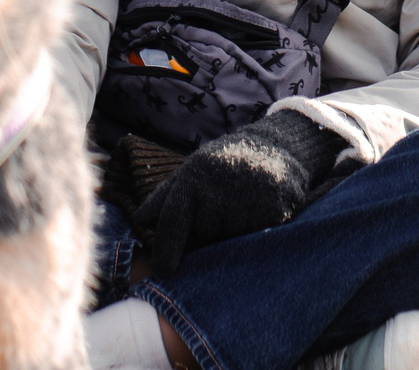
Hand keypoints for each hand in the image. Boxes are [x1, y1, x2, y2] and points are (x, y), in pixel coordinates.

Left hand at [130, 111, 346, 275]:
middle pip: (204, 234)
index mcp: (194, 175)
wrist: (277, 147)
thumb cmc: (226, 164)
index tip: (163, 271)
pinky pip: (255, 238)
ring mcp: (248, 198)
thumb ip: (166, 196)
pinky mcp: (274, 211)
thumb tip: (141, 220)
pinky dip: (255, 232)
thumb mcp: (194, 170)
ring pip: (229, 240)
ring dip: (233, 231)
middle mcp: (219, 186)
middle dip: (210, 230)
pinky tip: (260, 211)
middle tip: (225, 205)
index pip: (174, 217)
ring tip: (243, 205)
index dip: (167, 248)